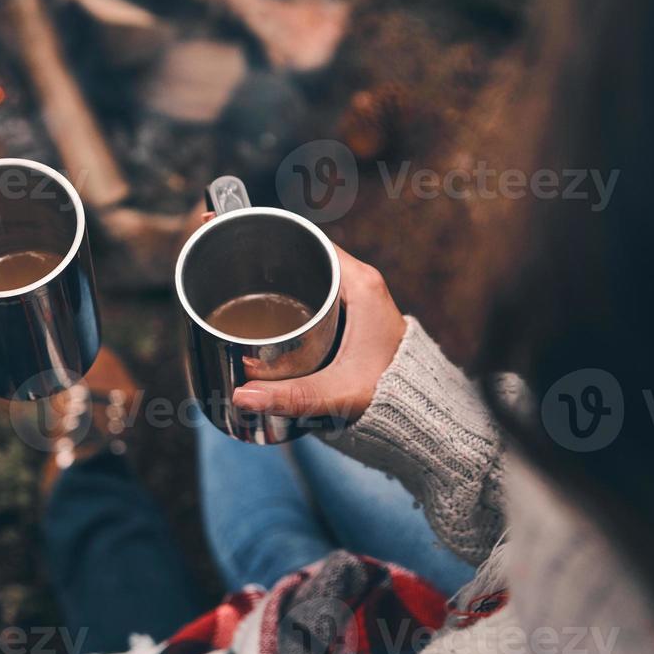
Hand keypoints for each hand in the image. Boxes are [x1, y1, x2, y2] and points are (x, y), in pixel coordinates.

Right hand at [232, 250, 406, 423]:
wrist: (422, 414)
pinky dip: (291, 298)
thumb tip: (241, 396)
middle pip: (306, 256)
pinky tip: (266, 313)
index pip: (311, 242)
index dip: (273, 238)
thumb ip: (291, 397)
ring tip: (239, 288)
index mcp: (361, 285)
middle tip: (231, 270)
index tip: (241, 244)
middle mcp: (361, 284)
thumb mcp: (337, 394)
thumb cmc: (392, 398)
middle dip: (267, 262)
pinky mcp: (354, 317)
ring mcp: (358, 300)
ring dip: (278, 281)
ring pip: (310, 275)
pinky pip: (317, 294)